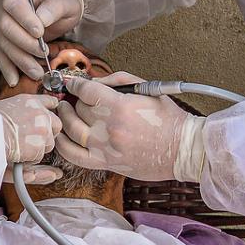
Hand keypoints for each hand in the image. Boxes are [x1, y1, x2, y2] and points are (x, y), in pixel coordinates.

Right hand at [0, 0, 84, 84]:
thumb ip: (55, 6)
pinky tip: (15, 80)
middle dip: (25, 44)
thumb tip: (42, 19)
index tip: (40, 33)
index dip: (25, 20)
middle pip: (6, 28)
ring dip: (20, 61)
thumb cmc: (60, 0)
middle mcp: (2, 9)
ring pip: (3, 45)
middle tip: (43, 53)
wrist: (55, 8)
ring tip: (37, 72)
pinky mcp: (1, 41)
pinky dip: (8, 69)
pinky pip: (1, 56)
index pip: (14, 5)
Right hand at [0, 93, 60, 183]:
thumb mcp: (7, 106)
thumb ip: (25, 108)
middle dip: (46, 134)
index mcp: (31, 101)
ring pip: (48, 144)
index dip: (49, 111)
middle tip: (27, 139)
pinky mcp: (39, 146)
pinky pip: (38, 157)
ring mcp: (42, 130)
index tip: (45, 118)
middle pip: (56, 125)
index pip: (50, 102)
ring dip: (36, 148)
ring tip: (16, 146)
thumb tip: (45, 110)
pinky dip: (28, 159)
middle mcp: (41, 113)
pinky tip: (14, 153)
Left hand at [54, 73, 203, 182]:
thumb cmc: (169, 119)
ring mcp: (106, 148)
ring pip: (71, 129)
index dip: (75, 84)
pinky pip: (73, 155)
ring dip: (65, 117)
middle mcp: (110, 128)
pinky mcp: (106, 163)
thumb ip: (118, 81)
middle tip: (78, 98)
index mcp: (121, 107)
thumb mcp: (147, 89)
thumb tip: (93, 81)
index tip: (72, 83)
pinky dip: (63, 144)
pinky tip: (62, 134)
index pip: (85, 90)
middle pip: (79, 108)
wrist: (183, 150)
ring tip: (65, 110)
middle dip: (77, 100)